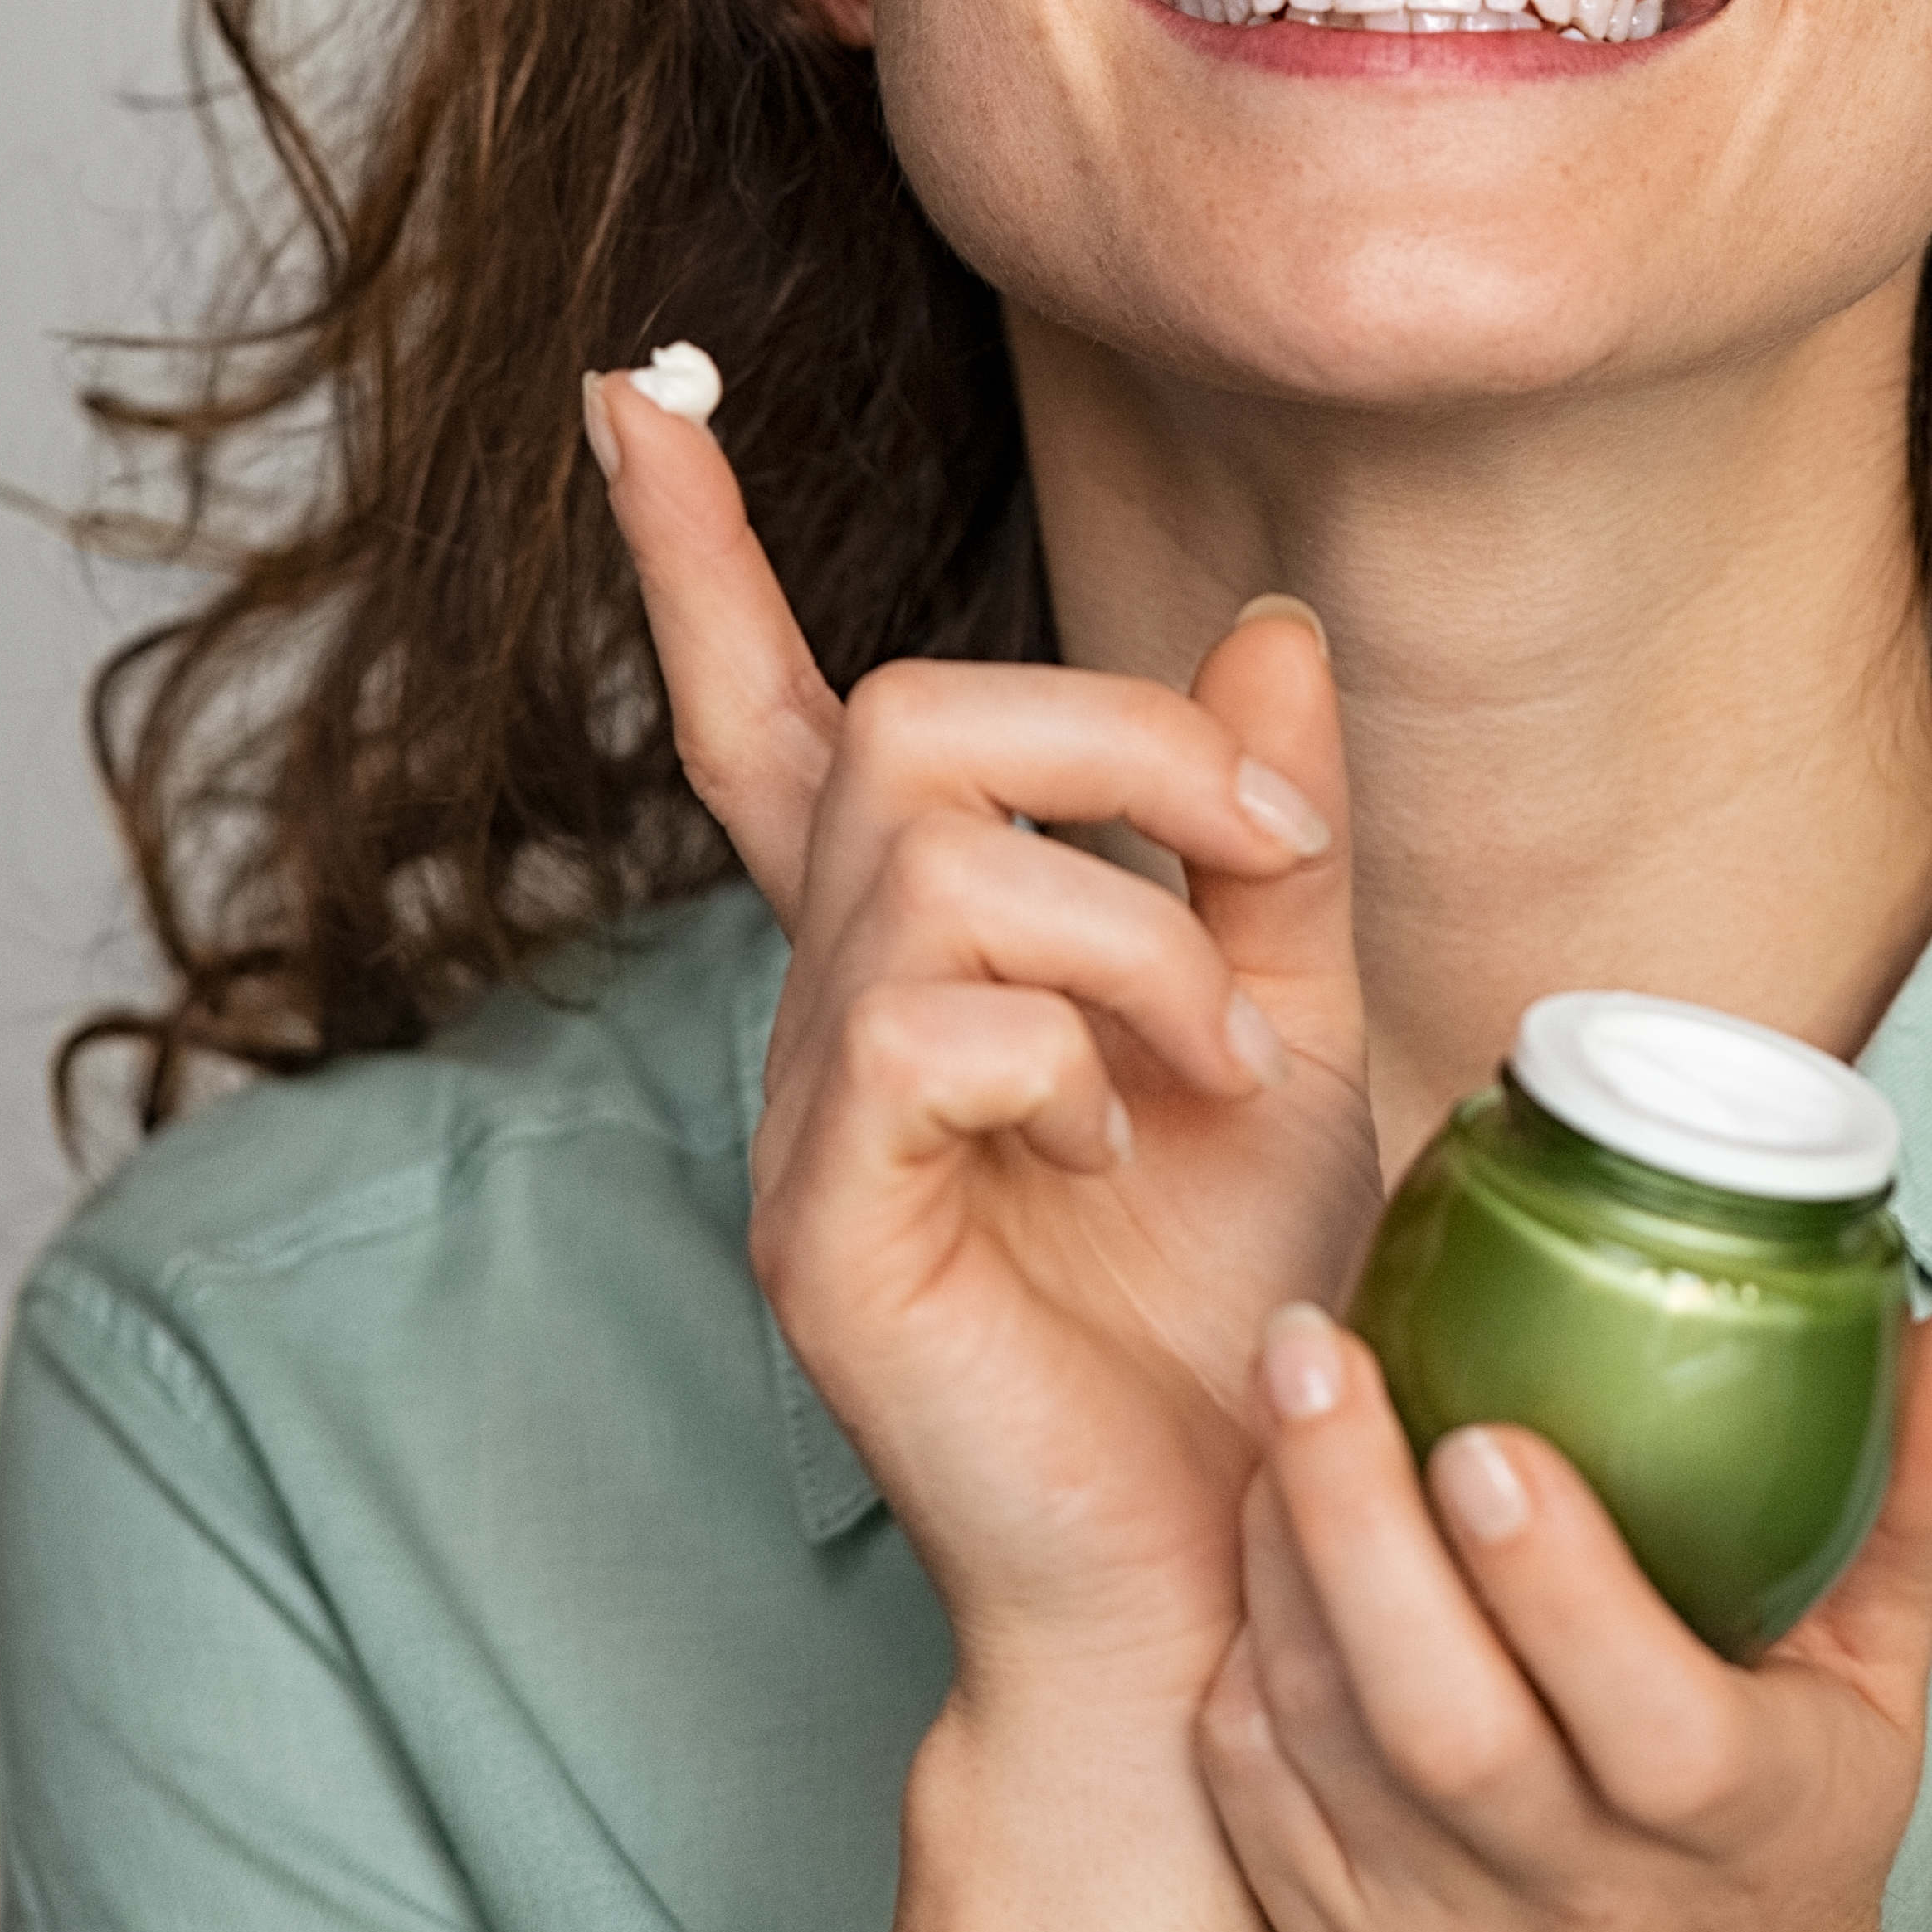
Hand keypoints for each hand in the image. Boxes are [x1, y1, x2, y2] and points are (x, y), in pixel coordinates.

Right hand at [588, 369, 1379, 1931]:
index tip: (633, 393)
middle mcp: (834, 1009)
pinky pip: (926, 1018)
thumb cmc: (1240, 1309)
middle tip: (1274, 854)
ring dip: (1138, 934)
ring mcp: (811, 1114)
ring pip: (934, 860)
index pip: (778, 715)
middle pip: (903, 724)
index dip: (697, 558)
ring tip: (1222, 1066)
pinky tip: (1125, 1155)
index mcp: (921, 952)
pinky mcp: (825, 1220)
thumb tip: (1269, 631)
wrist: (1232, 1538)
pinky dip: (1074, 1052)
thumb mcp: (1297, 1030)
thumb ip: (1260, 843)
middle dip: (1119, 741)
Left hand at [1200, 1293, 1931, 1931]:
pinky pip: (1255, 1778)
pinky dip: (1252, 1635)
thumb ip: (1914, 1497)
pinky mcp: (1332, 1921)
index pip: (1654, 1734)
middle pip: (1448, 1734)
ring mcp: (1438, 1921)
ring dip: (1287, 1556)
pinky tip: (1263, 1512)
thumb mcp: (1873, 1678)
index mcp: (1735, 1822)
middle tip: (1319, 1350)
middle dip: (1364, 1530)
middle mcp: (1577, 1891)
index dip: (1565, 1592)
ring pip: (1324, 1742)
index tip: (1492, 1437)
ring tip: (1290, 1383)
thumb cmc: (1778, 1812)